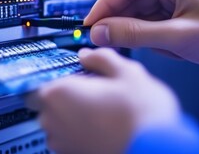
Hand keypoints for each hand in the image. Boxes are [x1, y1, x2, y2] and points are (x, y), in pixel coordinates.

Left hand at [26, 48, 179, 153]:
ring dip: (73, 115)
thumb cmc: (142, 117)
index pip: (40, 80)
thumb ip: (101, 58)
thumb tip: (88, 55)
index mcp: (60, 94)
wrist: (157, 151)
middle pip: (48, 102)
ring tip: (103, 110)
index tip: (74, 74)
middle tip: (94, 90)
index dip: (59, 75)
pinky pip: (70, 139)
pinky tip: (105, 126)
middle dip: (67, 95)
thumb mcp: (127, 72)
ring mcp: (62, 144)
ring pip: (59, 122)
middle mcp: (54, 121)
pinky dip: (82, 132)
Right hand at [85, 0, 198, 76]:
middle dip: (119, 21)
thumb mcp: (176, 37)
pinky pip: (154, 21)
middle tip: (105, 41)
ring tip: (147, 48)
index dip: (103, 5)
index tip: (89, 24)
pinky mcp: (180, 11)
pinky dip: (152, 36)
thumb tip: (101, 31)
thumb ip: (134, 34)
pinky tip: (164, 47)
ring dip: (138, 31)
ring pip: (141, 12)